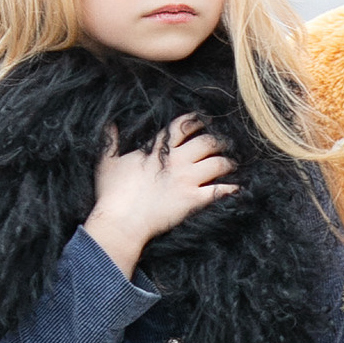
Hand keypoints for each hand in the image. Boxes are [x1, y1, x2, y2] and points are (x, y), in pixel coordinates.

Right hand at [82, 120, 235, 271]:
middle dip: (219, 141)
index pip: (182, 126)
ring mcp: (187, 180)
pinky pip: (220, 191)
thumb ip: (110, 141)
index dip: (196, 120)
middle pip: (207, 142)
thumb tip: (109, 125)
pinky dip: (231, 189)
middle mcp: (177, 161)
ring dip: (228, 162)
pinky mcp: (193, 200)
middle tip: (226, 143)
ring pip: (219, 163)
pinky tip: (237, 188)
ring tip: (233, 164)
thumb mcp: (107, 162)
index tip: (204, 120)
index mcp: (158, 149)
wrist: (121, 222)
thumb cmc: (112, 194)